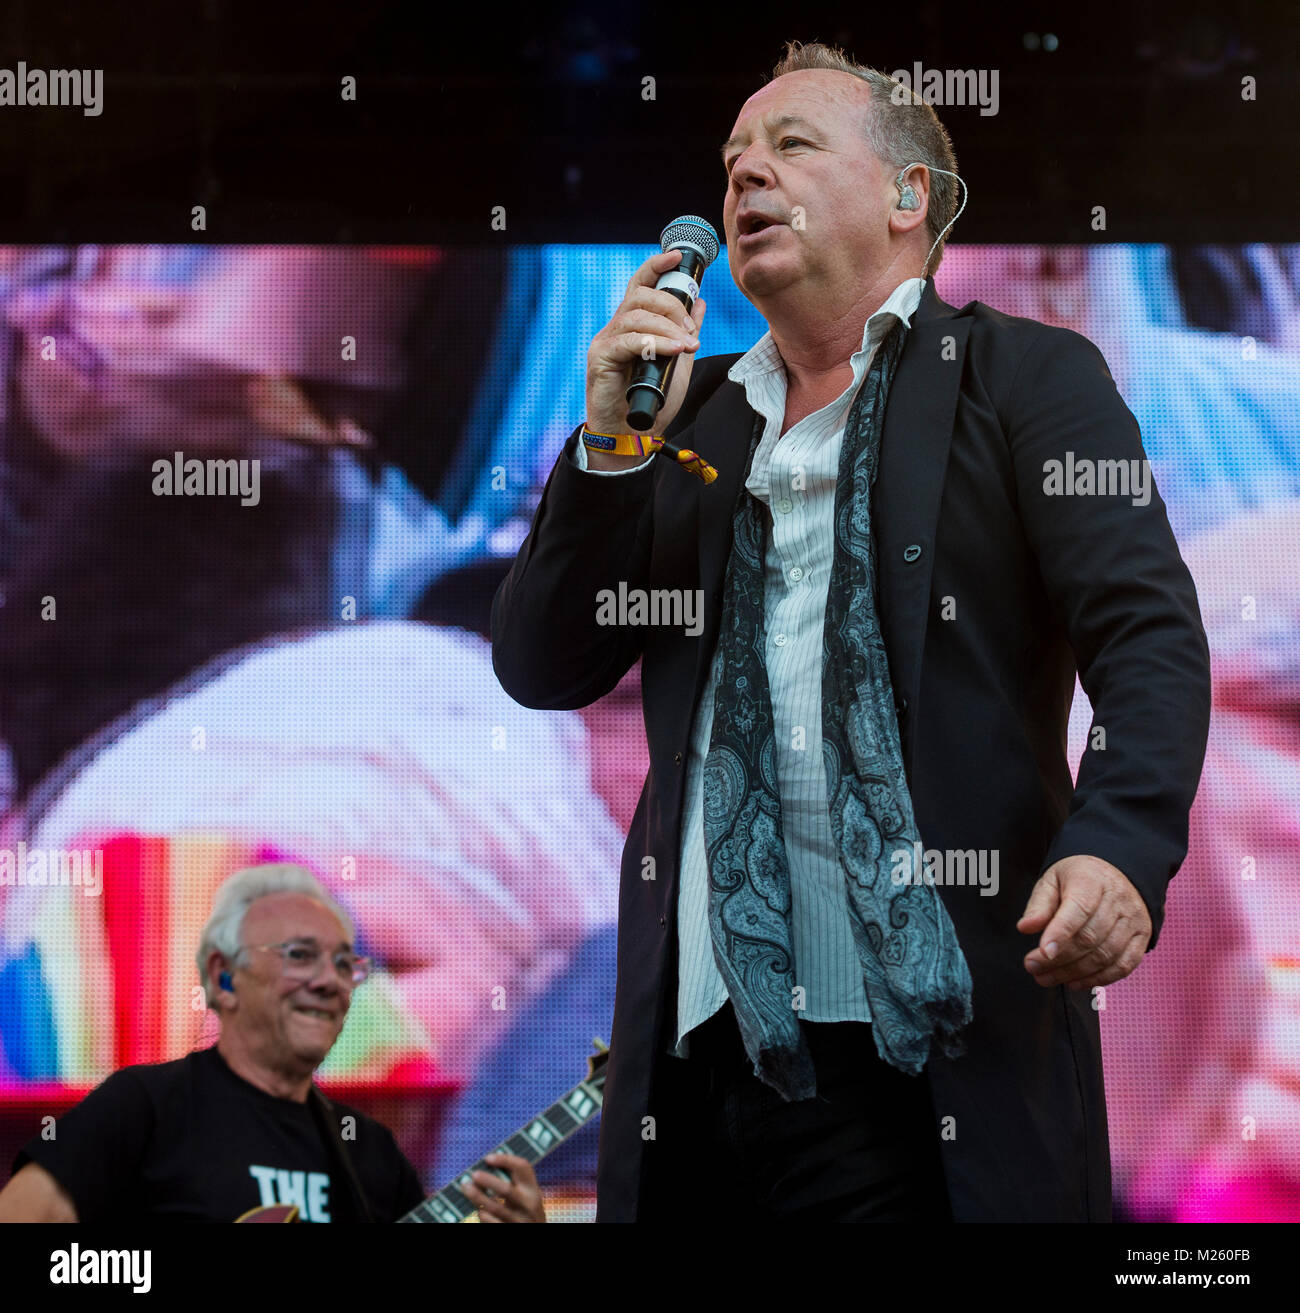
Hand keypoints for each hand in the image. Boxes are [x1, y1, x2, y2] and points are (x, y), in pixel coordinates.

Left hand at [459, 1153, 546, 1222]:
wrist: (535, 1232)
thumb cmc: (525, 1209)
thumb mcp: (527, 1194)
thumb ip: (515, 1181)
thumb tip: (489, 1163)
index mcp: (533, 1189)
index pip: (522, 1168)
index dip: (505, 1160)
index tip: (488, 1158)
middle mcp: (528, 1204)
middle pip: (506, 1190)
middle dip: (488, 1181)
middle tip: (473, 1174)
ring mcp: (519, 1220)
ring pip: (495, 1208)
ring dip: (478, 1196)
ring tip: (466, 1187)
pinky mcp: (508, 1229)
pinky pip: (492, 1222)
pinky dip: (483, 1214)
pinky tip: (478, 1208)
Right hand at [585, 248, 705, 460]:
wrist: (631, 435)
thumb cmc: (651, 401)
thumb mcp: (677, 362)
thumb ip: (685, 332)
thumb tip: (701, 301)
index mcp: (632, 325)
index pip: (639, 284)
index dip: (656, 266)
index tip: (677, 255)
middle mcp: (616, 328)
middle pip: (640, 295)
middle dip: (672, 306)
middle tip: (692, 330)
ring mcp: (605, 342)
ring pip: (636, 316)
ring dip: (667, 328)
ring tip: (687, 346)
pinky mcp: (600, 359)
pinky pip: (628, 341)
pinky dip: (655, 343)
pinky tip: (674, 352)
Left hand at [1017, 854, 1151, 990]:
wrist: (1113, 874)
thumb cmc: (1077, 880)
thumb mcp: (1051, 881)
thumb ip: (1039, 905)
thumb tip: (1026, 927)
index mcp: (1092, 880)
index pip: (1079, 909)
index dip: (1060, 933)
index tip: (1043, 952)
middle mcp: (1118, 900)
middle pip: (1091, 937)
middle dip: (1059, 959)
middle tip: (1033, 967)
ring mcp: (1134, 919)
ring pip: (1106, 955)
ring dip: (1074, 973)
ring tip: (1047, 977)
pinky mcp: (1142, 937)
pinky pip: (1123, 965)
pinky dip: (1099, 979)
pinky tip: (1075, 982)